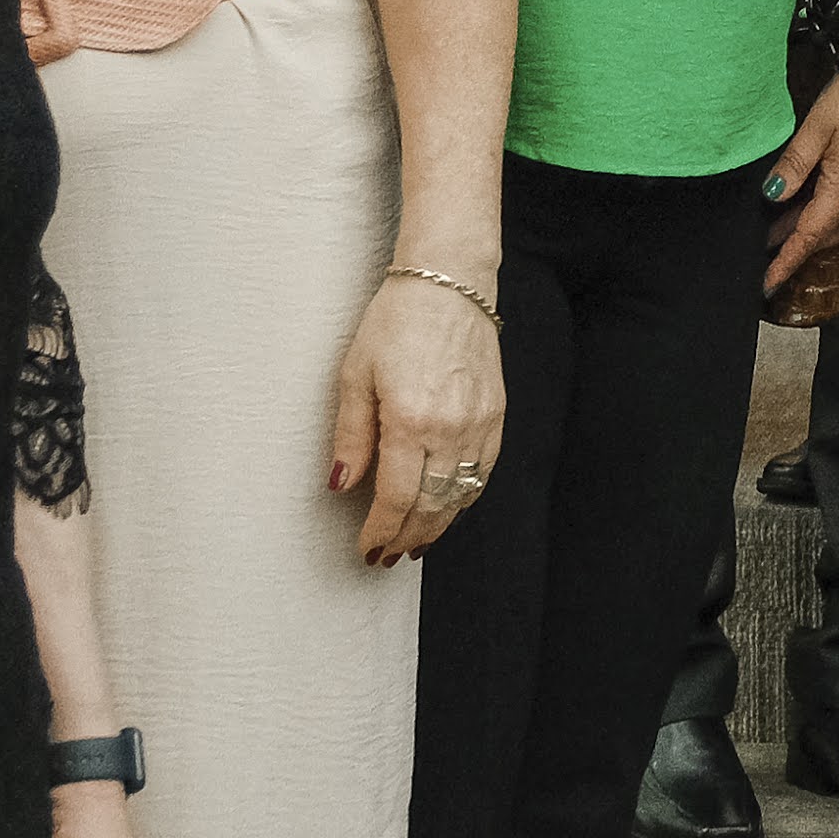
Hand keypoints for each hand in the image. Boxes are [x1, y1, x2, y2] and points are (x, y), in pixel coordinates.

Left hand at [329, 269, 506, 566]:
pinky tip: (447, 506)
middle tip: (388, 555)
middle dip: (407, 538)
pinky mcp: (497, 415)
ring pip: (460, 497)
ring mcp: (479, 424)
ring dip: (436, 526)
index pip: (397, 499)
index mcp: (410, 420)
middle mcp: (451, 429)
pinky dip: (464, 498)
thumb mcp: (356, 374)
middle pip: (431, 507)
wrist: (450, 282)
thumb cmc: (396, 320)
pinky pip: (484, 473)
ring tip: (414, 541)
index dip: (381, 532)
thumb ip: (351, 435)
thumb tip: (341, 484)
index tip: (368, 549)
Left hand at [763, 57, 838, 292]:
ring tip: (800, 230)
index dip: (786, 260)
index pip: (810, 235)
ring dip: (828, 236)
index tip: (768, 282)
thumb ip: (794, 166)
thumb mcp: (815, 127)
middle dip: (800, 241)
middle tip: (771, 240)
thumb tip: (773, 196)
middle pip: (830, 233)